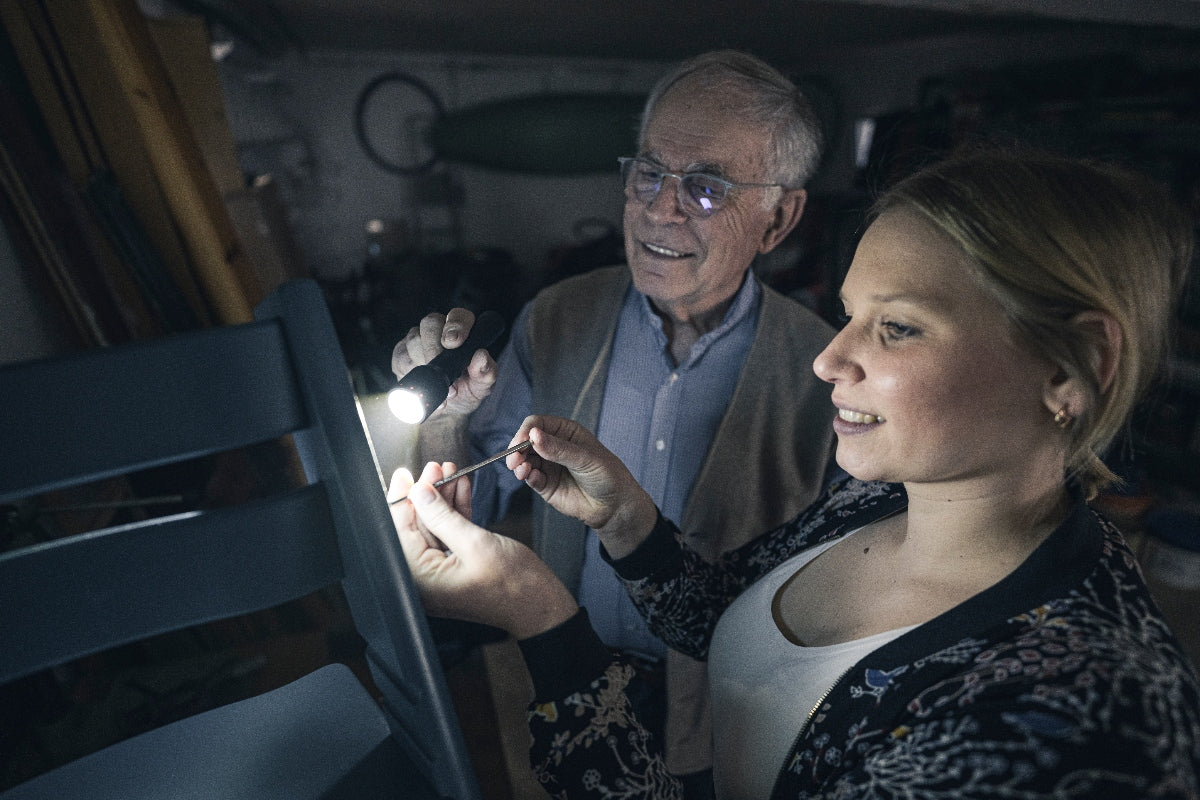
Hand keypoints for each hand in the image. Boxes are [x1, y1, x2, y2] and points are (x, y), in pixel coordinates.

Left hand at [389, 462, 577, 639]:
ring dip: (442, 498)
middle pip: (417, 528)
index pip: (400, 532)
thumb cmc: (515, 586)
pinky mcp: (458, 566)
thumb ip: (443, 517)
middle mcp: (428, 579)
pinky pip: (450, 534)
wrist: (542, 606)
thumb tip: (420, 493)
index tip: (405, 475)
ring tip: (449, 472)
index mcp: (424, 580)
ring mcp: (443, 573)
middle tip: (434, 469)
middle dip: (426, 494)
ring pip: (435, 527)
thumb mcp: (475, 543)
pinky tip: (459, 488)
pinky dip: (455, 511)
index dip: (403, 499)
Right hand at [391, 309, 497, 417]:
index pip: (458, 316)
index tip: (454, 342)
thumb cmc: (467, 390)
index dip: (455, 325)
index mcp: (464, 331)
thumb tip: (482, 356)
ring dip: (424, 363)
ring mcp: (418, 340)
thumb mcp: (482, 387)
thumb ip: (487, 372)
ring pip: (414, 340)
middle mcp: (439, 330)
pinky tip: (422, 384)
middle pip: (430, 323)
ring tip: (437, 384)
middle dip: (434, 347)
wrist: (445, 409)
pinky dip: (411, 372)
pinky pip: (401, 356)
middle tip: (441, 370)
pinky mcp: (402, 353)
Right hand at [504, 415, 658, 559]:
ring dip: (519, 464)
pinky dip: (526, 476)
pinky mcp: (545, 484)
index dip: (526, 431)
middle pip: (526, 441)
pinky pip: (530, 477)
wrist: (614, 506)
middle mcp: (553, 446)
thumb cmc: (606, 475)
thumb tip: (534, 435)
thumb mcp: (585, 458)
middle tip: (514, 459)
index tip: (520, 442)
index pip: (537, 424)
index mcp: (565, 431)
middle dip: (517, 449)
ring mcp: (548, 465)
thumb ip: (558, 449)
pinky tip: (531, 477)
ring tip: (521, 470)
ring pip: (524, 460)